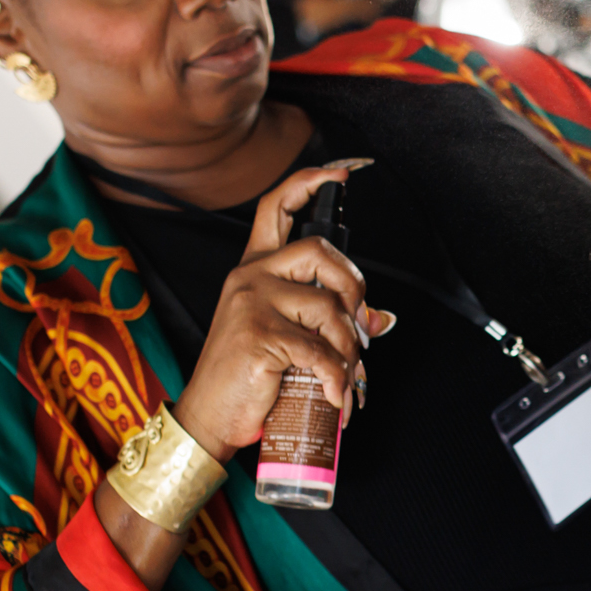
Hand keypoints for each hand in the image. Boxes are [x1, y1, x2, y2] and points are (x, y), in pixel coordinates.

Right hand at [169, 162, 393, 462]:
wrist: (209, 418)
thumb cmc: (248, 377)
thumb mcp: (286, 338)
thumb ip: (326, 320)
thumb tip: (381, 320)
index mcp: (253, 269)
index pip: (275, 207)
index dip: (310, 182)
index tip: (341, 172)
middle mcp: (250, 277)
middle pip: (319, 250)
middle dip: (355, 286)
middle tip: (359, 325)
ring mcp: (251, 303)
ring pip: (328, 306)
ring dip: (350, 348)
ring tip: (347, 377)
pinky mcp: (257, 335)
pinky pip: (319, 351)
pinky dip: (338, 380)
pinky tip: (336, 398)